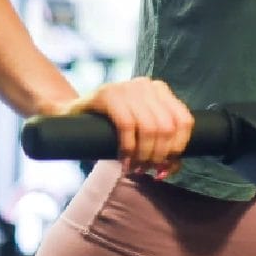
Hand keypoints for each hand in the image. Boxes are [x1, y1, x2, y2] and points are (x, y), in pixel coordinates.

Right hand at [52, 78, 194, 178]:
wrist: (71, 116)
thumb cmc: (109, 130)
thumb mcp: (139, 133)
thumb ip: (158, 144)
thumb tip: (173, 168)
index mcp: (160, 91)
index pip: (184, 121)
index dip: (179, 148)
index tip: (166, 167)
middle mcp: (147, 85)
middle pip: (167, 127)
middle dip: (159, 156)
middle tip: (146, 170)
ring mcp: (127, 87)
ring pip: (150, 128)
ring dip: (144, 155)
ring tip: (135, 168)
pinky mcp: (107, 93)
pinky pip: (127, 125)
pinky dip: (128, 149)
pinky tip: (123, 162)